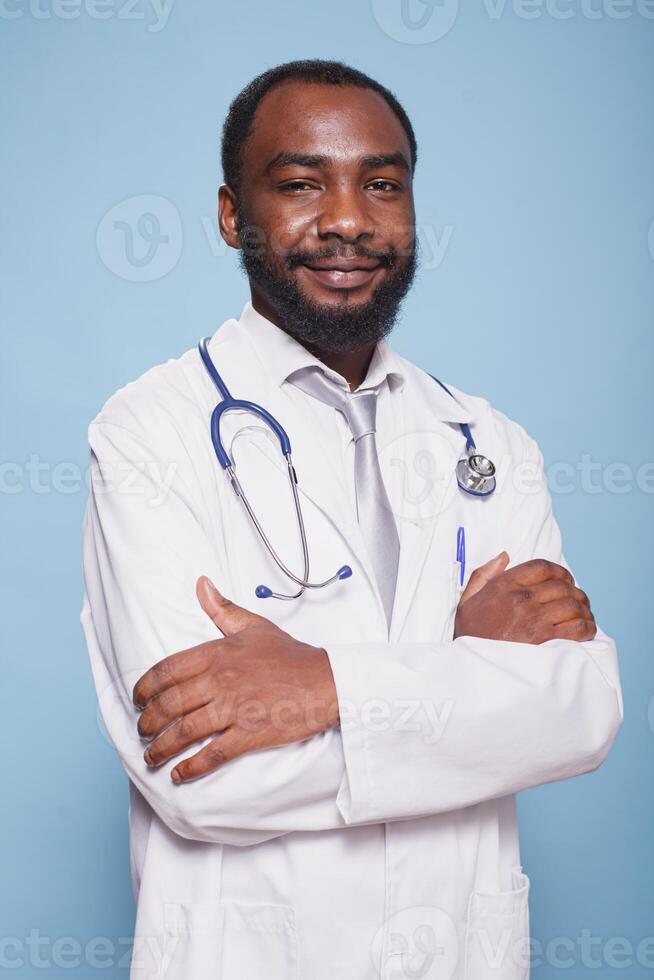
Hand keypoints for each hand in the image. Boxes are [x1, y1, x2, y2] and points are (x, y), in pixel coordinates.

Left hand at [132, 578, 338, 782]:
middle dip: (148, 721)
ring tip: (151, 755)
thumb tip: (201, 584)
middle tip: (142, 730)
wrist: (327, 681)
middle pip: (169, 704)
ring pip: (184, 731)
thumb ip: (223, 608)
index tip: (137, 699)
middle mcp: (221, 680)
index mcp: (218, 653)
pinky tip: (178, 774)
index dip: (145, 687)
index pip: (167, 670)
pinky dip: (191, 767)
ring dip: (161, 747)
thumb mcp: (255, 626)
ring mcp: (234, 709)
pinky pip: (212, 754)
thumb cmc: (291, 655)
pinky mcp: (249, 734)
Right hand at [454, 554, 596, 643]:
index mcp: (503, 586)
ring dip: (584, 610)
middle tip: (579, 602)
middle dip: (575, 592)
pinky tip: (587, 630)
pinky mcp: (544, 640)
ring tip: (585, 616)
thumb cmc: (469, 636)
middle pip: (562, 585)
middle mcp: (520, 598)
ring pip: (573, 605)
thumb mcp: (467, 601)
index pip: (541, 567)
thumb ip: (483, 575)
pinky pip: (577, 627)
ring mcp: (533, 618)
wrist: (469, 667)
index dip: (560, 571)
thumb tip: (504, 556)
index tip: (566, 580)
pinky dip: (587, 627)